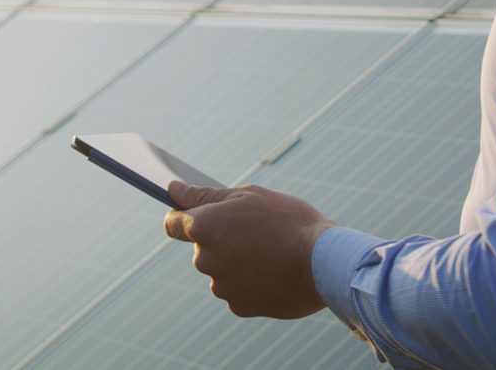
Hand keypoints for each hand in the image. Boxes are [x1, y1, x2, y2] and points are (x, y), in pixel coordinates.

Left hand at [163, 182, 334, 319]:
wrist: (323, 262)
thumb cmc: (288, 221)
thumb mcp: (249, 195)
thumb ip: (206, 195)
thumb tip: (173, 189)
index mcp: (204, 226)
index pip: (172, 223)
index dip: (182, 217)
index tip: (196, 215)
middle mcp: (205, 259)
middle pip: (204, 247)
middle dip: (223, 239)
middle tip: (257, 231)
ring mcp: (221, 286)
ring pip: (222, 270)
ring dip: (238, 262)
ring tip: (271, 252)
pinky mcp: (238, 307)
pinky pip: (238, 291)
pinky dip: (251, 283)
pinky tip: (274, 273)